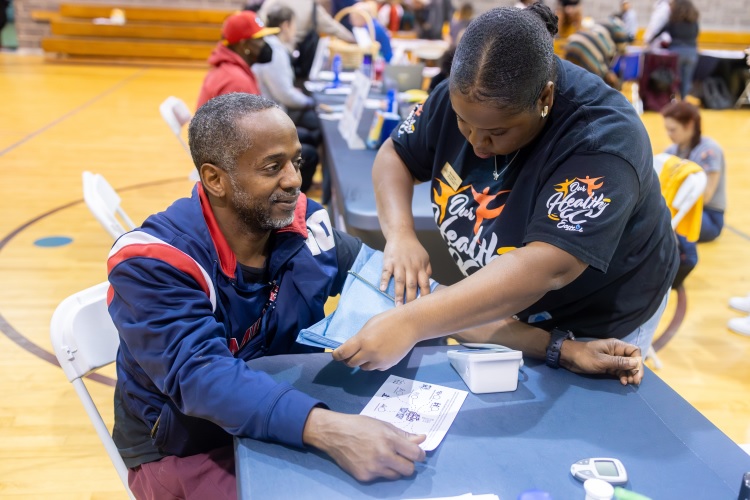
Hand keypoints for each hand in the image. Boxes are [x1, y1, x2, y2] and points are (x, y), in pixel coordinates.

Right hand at [303, 409, 425, 481]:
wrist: (335, 434)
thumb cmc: (360, 425)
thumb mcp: (383, 425)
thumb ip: (403, 434)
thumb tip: (422, 439)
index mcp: (389, 439)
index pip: (416, 454)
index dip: (420, 454)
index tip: (417, 453)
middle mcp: (383, 456)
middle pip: (409, 470)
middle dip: (408, 463)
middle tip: (401, 456)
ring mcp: (373, 469)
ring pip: (396, 476)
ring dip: (395, 468)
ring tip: (384, 457)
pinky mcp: (365, 477)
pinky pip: (380, 477)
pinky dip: (379, 471)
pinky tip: (370, 460)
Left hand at [333, 309, 415, 370]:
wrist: (411, 324)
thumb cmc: (389, 320)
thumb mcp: (369, 326)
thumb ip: (359, 338)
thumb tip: (352, 348)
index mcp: (362, 340)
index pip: (342, 353)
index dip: (336, 355)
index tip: (336, 355)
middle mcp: (369, 353)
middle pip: (351, 363)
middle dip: (348, 359)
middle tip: (350, 354)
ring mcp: (379, 361)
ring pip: (363, 368)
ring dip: (362, 362)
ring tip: (369, 352)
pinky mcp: (388, 365)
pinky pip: (376, 368)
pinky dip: (374, 363)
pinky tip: (380, 353)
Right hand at [381, 232, 431, 304]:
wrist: (401, 234)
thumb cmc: (413, 248)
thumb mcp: (425, 258)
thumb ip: (427, 270)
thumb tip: (429, 282)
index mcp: (420, 267)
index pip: (425, 284)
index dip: (424, 296)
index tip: (424, 307)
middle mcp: (411, 267)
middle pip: (412, 285)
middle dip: (411, 299)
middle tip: (409, 312)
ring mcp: (399, 264)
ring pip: (399, 281)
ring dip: (398, 294)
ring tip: (397, 306)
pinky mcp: (388, 261)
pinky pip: (386, 272)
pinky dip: (384, 280)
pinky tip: (382, 289)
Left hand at [561, 338, 643, 385]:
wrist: (569, 358)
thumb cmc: (584, 357)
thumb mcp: (602, 361)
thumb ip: (619, 363)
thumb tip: (636, 363)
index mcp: (616, 346)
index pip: (634, 351)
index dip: (638, 361)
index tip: (636, 372)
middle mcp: (616, 352)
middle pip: (632, 360)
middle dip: (635, 371)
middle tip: (635, 381)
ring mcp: (612, 360)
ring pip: (626, 367)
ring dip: (629, 375)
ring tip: (628, 383)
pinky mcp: (607, 367)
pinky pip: (619, 372)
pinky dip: (622, 377)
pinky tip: (623, 382)